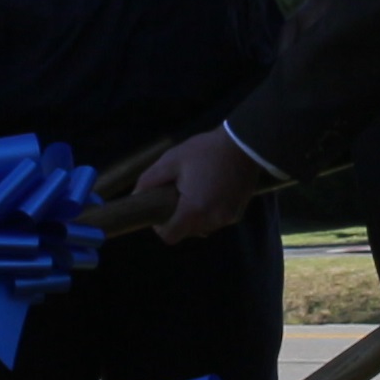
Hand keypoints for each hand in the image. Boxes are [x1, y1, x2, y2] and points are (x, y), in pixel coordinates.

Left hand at [136, 132, 275, 242]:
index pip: (170, 236)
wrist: (243, 143)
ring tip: (196, 190)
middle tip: (178, 194)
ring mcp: (227, 218)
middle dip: (179, 218)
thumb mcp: (172, 160)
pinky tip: (212, 190)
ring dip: (195, 216)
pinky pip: (216, 220)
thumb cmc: (205, 150)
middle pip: (186, 232)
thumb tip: (135, 196)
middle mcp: (212, 220)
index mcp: (194, 209)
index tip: (161, 211)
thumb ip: (149, 180)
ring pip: (202, 227)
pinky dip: (210, 211)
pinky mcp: (237, 214)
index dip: (160, 228)